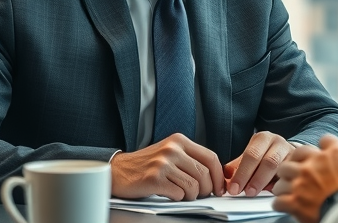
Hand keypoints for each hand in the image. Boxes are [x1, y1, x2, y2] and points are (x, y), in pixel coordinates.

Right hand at [110, 133, 224, 200]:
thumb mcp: (169, 153)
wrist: (118, 171)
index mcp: (179, 140)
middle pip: (204, 173)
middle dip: (206, 189)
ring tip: (182, 194)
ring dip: (191, 196)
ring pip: (193, 186)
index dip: (218, 176)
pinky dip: (178, 198)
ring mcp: (162, 163)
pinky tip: (169, 194)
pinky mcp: (154, 178)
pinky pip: (179, 194)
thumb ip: (190, 159)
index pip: (211, 158)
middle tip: (199, 195)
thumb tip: (216, 177)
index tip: (219, 188)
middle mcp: (172, 149)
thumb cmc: (146, 165)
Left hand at [224, 131, 295, 195]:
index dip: (242, 173)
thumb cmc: (265, 155)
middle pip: (268, 161)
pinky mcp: (300, 163)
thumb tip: (225, 180)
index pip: (251, 154)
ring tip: (258, 193)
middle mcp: (278, 142)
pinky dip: (281, 185)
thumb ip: (237, 166)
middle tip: (247, 193)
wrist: (287, 151)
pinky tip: (273, 191)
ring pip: (282, 169)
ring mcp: (291, 152)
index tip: (234, 188)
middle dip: (255, 180)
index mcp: (263, 138)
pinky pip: (290, 175)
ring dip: (269, 183)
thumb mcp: (251, 156)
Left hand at [272, 132, 337, 222]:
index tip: (326, 155)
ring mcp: (302, 182)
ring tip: (291, 188)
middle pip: (296, 154)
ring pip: (283, 175)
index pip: (324, 140)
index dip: (325, 147)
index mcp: (334, 153)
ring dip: (286, 181)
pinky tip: (287, 205)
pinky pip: (278, 200)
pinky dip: (281, 202)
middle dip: (297, 161)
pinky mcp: (295, 202)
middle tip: (302, 170)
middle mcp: (314, 164)